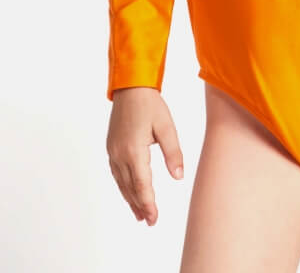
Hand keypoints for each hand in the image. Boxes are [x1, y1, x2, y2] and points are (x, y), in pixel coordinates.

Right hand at [106, 87, 183, 225]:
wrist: (130, 87)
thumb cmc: (150, 105)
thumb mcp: (167, 128)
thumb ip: (173, 153)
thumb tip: (178, 177)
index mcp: (134, 150)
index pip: (142, 185)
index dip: (148, 204)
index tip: (154, 219)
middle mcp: (120, 154)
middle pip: (130, 188)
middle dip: (140, 206)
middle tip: (150, 222)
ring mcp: (113, 151)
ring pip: (122, 183)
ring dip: (130, 199)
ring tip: (140, 214)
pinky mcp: (112, 147)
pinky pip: (117, 173)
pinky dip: (124, 186)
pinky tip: (130, 192)